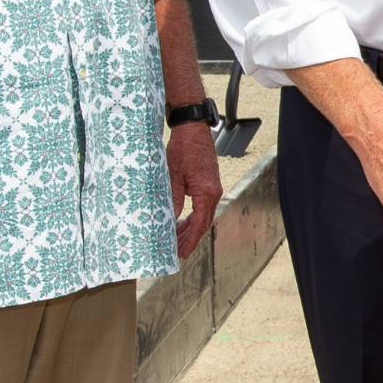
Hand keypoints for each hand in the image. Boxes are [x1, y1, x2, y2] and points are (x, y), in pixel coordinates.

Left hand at [166, 122, 221, 260]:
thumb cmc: (183, 149)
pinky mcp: (208, 183)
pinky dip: (193, 216)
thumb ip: (172, 200)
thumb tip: (168, 221)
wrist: (193, 129)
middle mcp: (213, 192)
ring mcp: (213, 188)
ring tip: (177, 239)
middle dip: (190, 238)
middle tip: (176, 250)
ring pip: (203, 215)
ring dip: (191, 228)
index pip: (199, 224)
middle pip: (203, 223)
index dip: (190, 240)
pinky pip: (202, 206)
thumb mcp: (172, 176)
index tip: (182, 253)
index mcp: (206, 192)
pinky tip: (182, 221)